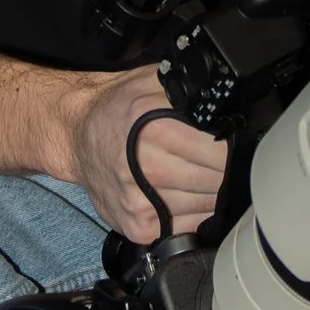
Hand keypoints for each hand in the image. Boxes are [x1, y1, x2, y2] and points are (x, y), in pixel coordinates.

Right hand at [64, 65, 228, 241]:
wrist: (76, 135)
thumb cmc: (117, 108)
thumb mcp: (154, 83)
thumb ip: (193, 91)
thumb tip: (233, 104)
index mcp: (156, 131)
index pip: (221, 152)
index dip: (233, 147)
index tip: (234, 141)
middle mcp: (148, 170)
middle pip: (216, 181)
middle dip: (225, 170)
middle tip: (217, 158)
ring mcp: (141, 203)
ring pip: (206, 206)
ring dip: (211, 191)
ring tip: (199, 173)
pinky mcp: (138, 226)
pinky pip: (189, 225)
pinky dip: (196, 210)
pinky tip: (184, 192)